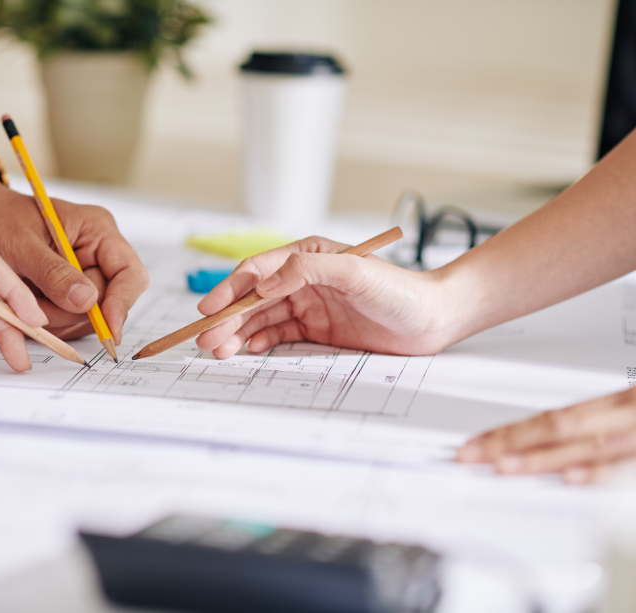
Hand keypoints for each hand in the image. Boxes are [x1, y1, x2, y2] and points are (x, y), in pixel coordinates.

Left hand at [0, 169, 148, 341]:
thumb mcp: (19, 244)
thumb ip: (54, 273)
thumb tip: (87, 301)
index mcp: (96, 230)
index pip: (130, 274)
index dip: (122, 304)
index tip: (108, 330)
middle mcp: (96, 252)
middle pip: (107, 301)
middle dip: (72, 313)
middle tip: (34, 307)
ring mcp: (82, 273)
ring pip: (87, 316)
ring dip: (55, 318)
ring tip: (22, 298)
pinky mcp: (66, 291)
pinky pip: (68, 319)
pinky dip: (46, 319)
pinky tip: (25, 305)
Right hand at [195, 236, 453, 357]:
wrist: (433, 320)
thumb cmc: (400, 290)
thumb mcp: (355, 271)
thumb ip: (308, 271)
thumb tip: (265, 285)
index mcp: (306, 256)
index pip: (257, 271)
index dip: (229, 289)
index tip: (210, 309)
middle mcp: (302, 279)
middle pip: (252, 298)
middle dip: (226, 318)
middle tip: (207, 339)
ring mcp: (307, 305)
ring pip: (260, 318)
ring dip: (237, 333)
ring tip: (218, 350)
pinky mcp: (316, 329)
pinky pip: (277, 334)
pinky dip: (258, 342)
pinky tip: (245, 350)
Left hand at [457, 387, 635, 483]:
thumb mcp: (631, 408)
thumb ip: (595, 426)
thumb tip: (549, 443)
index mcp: (615, 403)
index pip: (551, 418)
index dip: (509, 432)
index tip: (475, 444)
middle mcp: (624, 415)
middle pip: (557, 427)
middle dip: (511, 443)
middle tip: (472, 456)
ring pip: (586, 445)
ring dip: (543, 458)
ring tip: (505, 466)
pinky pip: (627, 463)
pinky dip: (599, 470)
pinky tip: (571, 477)